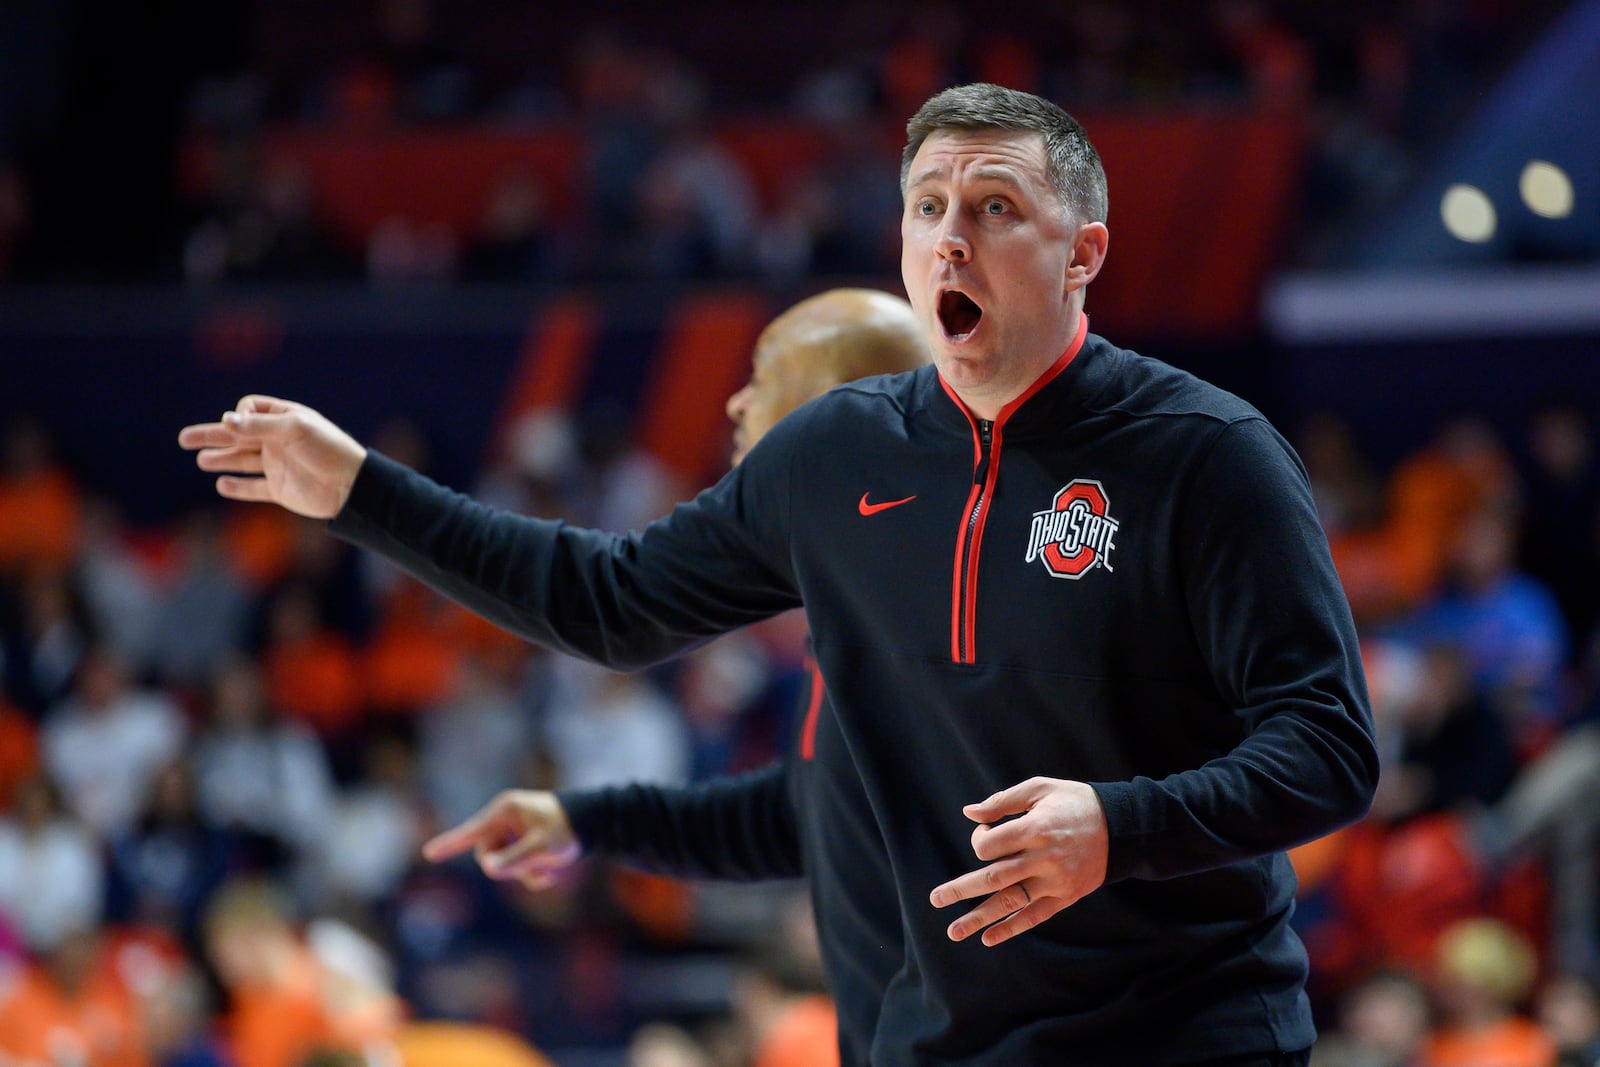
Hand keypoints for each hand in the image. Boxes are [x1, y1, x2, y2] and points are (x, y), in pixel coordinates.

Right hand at [178, 395, 366, 518]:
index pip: (250, 410)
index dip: (239, 416)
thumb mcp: (295, 429)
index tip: (239, 424)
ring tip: (201, 461)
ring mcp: (278, 465)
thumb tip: (225, 420)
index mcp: (284, 419)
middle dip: (212, 435)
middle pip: (238, 435)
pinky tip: (221, 484)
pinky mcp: (281, 490)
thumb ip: (259, 426)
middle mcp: (278, 441)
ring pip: (242, 461)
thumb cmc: (328, 450)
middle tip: (183, 439)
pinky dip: (238, 487)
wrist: (352, 486)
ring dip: (221, 459)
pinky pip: (254, 488)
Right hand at [421, 790, 581, 891]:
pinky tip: (550, 873)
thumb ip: (515, 859)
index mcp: (505, 811)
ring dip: (525, 873)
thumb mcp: (543, 847)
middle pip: (488, 856)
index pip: (471, 832)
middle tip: (538, 865)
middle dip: (511, 868)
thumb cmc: (567, 829)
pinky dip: (530, 873)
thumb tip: (489, 868)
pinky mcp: (519, 843)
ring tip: (549, 867)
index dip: (449, 844)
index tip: (428, 853)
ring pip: (502, 865)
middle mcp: (503, 820)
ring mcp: (511, 832)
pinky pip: (514, 867)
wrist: (591, 823)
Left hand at [929, 777, 1108, 946]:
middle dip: (960, 889)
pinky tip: (989, 938)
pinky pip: (1034, 916)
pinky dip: (1011, 928)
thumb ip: (1002, 801)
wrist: (1123, 826)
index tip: (984, 833)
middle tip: (935, 899)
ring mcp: (1055, 881)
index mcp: (1035, 829)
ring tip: (954, 932)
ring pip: (1010, 902)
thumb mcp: (1040, 789)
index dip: (979, 840)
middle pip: (992, 878)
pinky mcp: (1065, 896)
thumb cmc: (1075, 802)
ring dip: (979, 918)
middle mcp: (1043, 858)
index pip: (990, 845)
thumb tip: (969, 813)